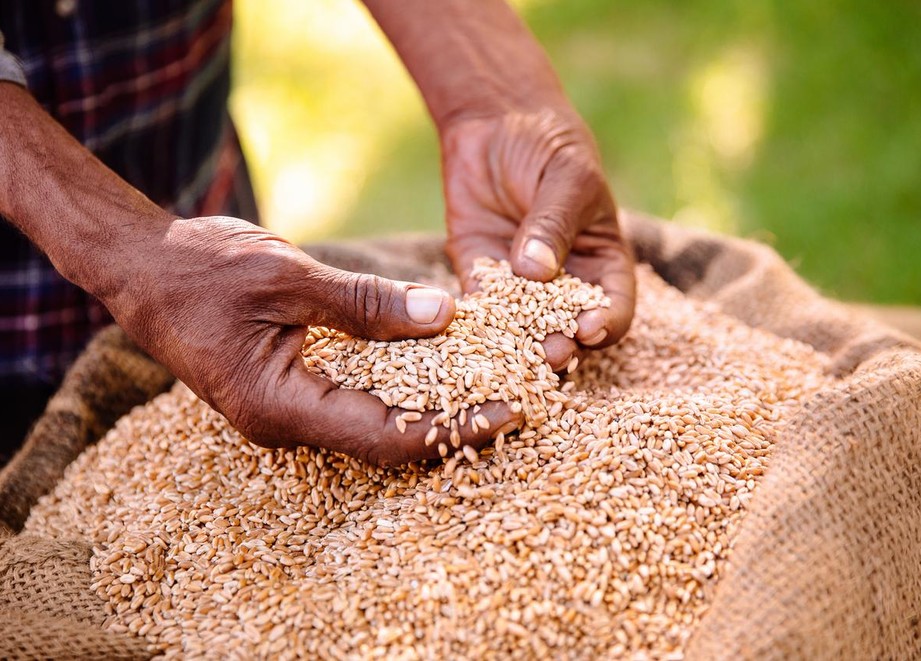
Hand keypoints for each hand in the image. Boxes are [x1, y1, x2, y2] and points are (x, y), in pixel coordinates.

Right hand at [102, 217, 520, 465]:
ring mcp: (289, 412)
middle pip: (389, 441)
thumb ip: (364, 303)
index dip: (456, 427)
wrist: (142, 268)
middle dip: (456, 424)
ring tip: (495, 385)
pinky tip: (441, 369)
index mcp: (281, 406)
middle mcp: (287, 425)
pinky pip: (359, 401)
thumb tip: (446, 317)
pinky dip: (403, 388)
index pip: (388, 436)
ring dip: (434, 407)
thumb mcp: (288, 276)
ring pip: (377, 424)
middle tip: (522, 400)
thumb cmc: (202, 268)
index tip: (513, 408)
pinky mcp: (294, 390)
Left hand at [441, 109, 635, 369]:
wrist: (494, 123)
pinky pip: (477, 308)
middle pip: (568, 327)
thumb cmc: (549, 146)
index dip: (607, 321)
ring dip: (516, 345)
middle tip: (550, 355)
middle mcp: (564, 282)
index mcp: (602, 261)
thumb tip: (537, 272)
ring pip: (522, 327)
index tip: (589, 328)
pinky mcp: (479, 276)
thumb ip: (553, 224)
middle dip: (562, 344)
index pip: (615, 304)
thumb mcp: (565, 177)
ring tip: (510, 357)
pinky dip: (472, 325)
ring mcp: (520, 284)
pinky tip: (465, 336)